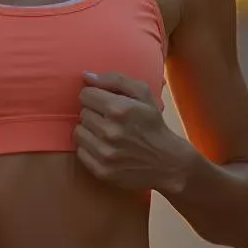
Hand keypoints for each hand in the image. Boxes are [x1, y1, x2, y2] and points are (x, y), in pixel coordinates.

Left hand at [75, 71, 193, 192]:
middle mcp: (110, 132)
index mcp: (119, 109)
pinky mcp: (102, 171)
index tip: (104, 102)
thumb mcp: (143, 94)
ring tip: (105, 133)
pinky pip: (80, 152)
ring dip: (89, 131)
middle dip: (94, 113)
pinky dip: (89, 148)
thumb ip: (115, 79)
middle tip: (108, 119)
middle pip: (82, 113)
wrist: (168, 163)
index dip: (95, 96)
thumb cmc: (153, 124)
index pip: (85, 95)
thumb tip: (86, 76)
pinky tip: (104, 147)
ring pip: (78, 132)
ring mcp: (105, 154)